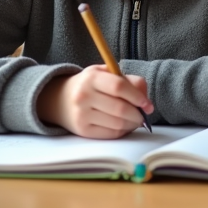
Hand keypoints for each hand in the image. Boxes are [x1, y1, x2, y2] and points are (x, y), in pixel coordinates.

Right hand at [37, 65, 152, 138]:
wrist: (60, 100)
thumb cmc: (91, 85)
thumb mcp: (106, 73)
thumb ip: (128, 80)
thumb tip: (145, 99)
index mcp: (91, 78)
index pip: (119, 87)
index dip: (138, 96)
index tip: (148, 104)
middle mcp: (84, 96)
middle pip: (120, 108)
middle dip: (138, 113)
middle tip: (144, 114)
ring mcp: (82, 115)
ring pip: (117, 123)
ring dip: (132, 124)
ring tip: (135, 119)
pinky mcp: (83, 130)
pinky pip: (111, 134)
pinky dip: (123, 131)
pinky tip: (124, 125)